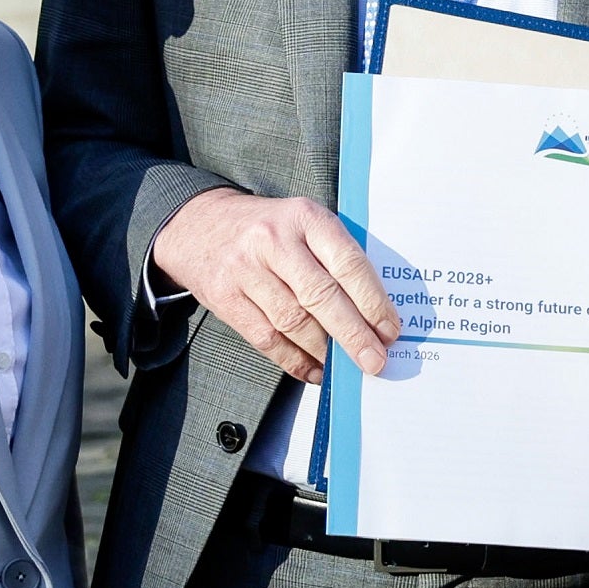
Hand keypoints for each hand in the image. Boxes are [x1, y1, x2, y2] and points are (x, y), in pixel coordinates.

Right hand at [151, 188, 401, 383]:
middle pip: (321, 296)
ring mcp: (245, 270)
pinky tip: (314, 370)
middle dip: (353, 335)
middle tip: (374, 360)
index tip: (389, 330)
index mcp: (305, 217)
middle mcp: (274, 241)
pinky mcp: (225, 298)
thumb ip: (335, 255)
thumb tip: (373, 310)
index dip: (372, 302)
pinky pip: (266, 338)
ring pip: (293, 322)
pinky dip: (294, 360)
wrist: (199, 225)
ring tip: (346, 366)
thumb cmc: (267, 227)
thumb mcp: (304, 221)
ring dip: (324, 351)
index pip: (348, 263)